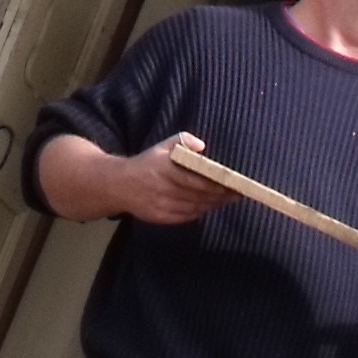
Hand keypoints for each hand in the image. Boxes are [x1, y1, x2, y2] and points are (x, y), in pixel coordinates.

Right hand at [33, 131, 235, 224]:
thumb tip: (201, 146)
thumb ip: (181, 141)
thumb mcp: (160, 146)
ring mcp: (161, 205)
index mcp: (165, 168)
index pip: (198, 178)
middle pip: (200, 194)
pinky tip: (210, 205)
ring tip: (229, 198)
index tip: (235, 181)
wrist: (117, 185)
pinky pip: (186, 216)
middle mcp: (163, 188)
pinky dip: (201, 211)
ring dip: (214, 204)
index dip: (218, 182)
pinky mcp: (160, 217)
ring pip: (195, 207)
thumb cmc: (146, 163)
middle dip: (221, 194)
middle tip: (239, 191)